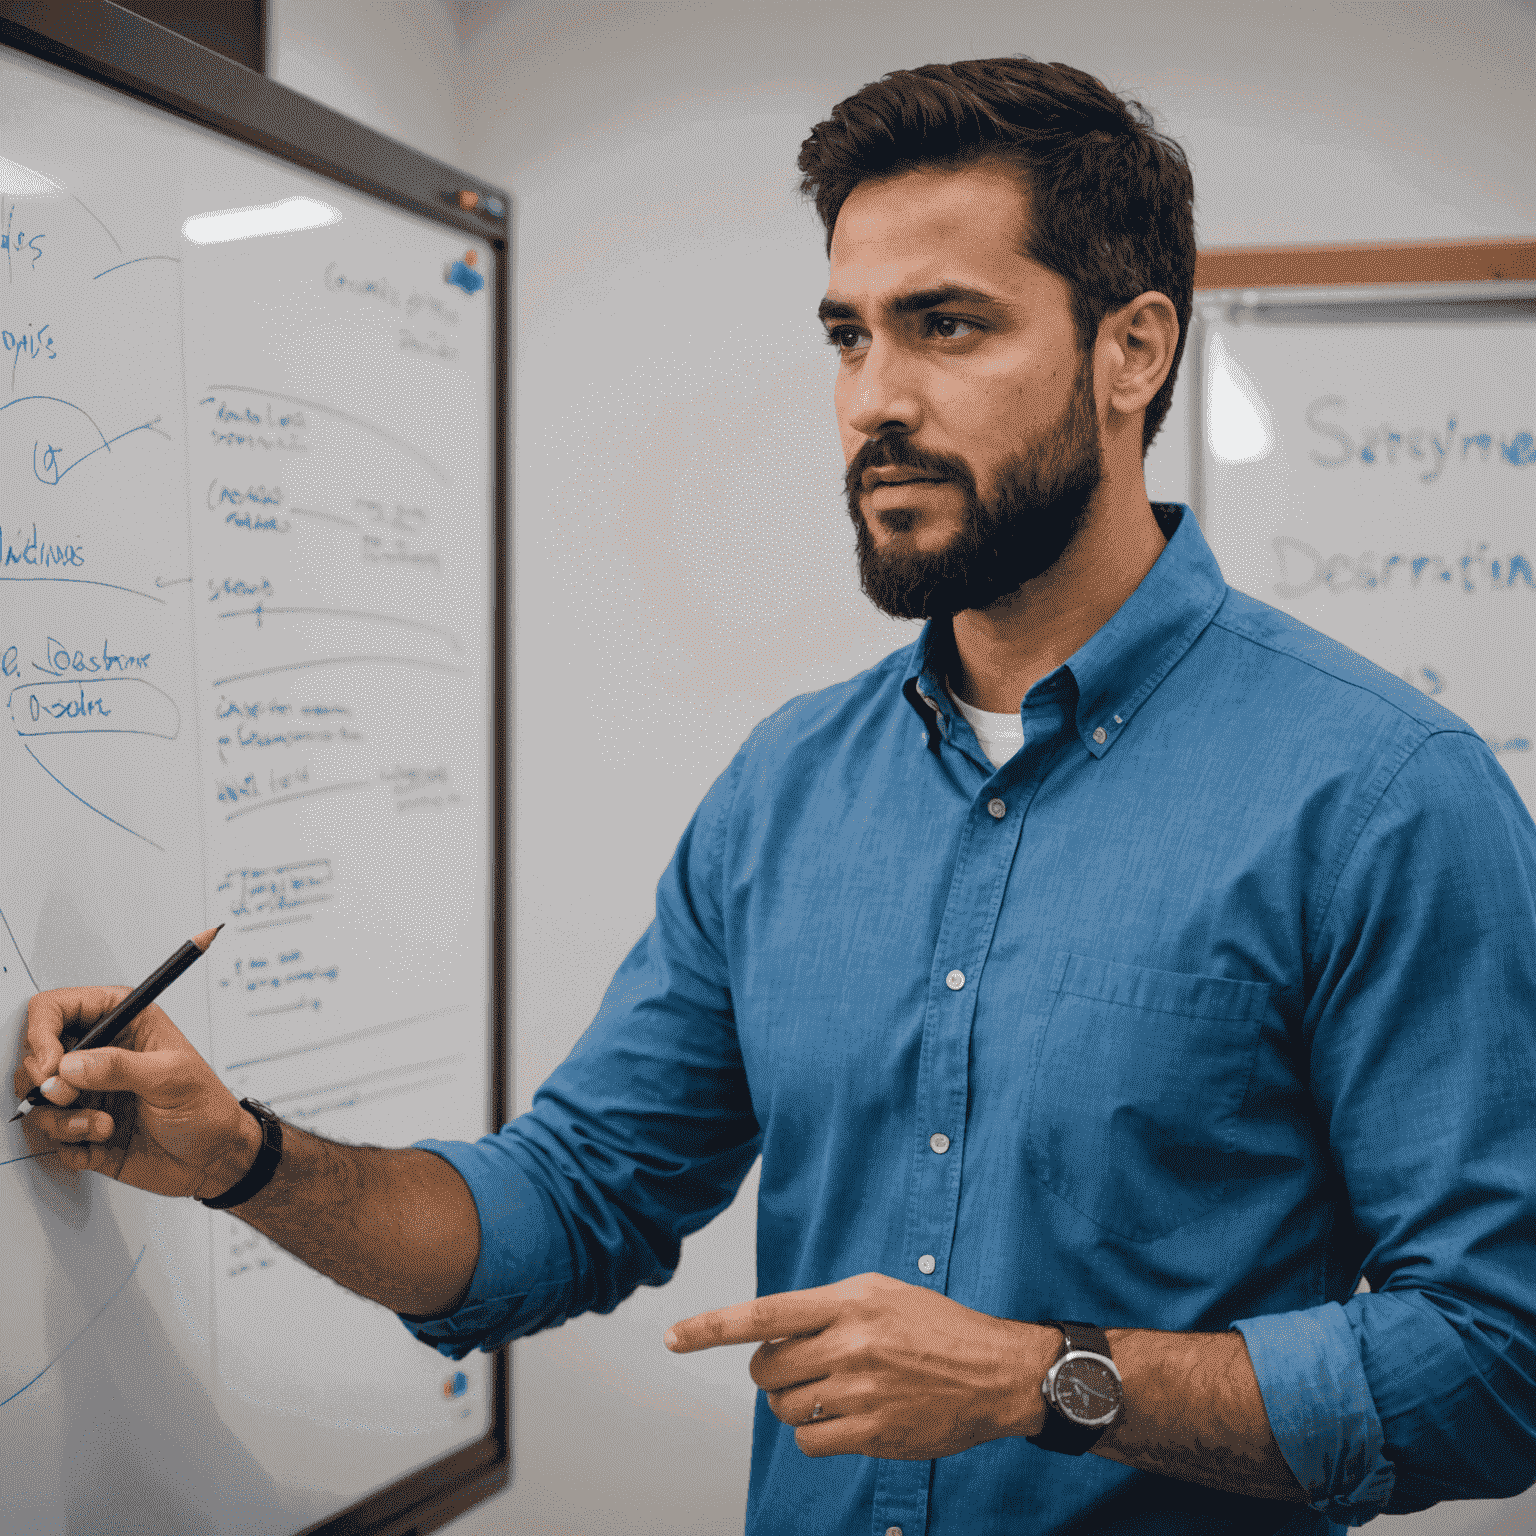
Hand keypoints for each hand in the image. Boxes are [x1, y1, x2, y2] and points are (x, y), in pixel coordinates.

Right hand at [14, 987, 259, 1200]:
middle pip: (36, 1055)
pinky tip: (101, 1143)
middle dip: (45, 1081)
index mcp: (125, 1023)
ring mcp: (90, 1093)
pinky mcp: (83, 1129)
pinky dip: (68, 1144)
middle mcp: (100, 1055)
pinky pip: (51, 1137)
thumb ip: (119, 1067)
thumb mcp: (171, 1077)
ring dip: (61, 1119)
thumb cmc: (208, 1108)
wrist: (215, 1159)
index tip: (50, 1063)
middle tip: (69, 1097)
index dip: (42, 1031)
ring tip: (100, 1126)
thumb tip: (69, 1065)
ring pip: (39, 1100)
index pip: (59, 1007)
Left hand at [665, 1271, 1053, 1459]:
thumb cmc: (937, 1327)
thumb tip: (773, 1330)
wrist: (997, 1372)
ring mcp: (861, 1391)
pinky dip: (816, 1434)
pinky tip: (845, 1418)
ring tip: (830, 1391)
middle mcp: (850, 1343)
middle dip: (772, 1373)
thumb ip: (827, 1306)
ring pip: (785, 1408)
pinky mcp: (874, 1432)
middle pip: (767, 1370)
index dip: (711, 1326)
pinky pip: (811, 1442)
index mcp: (849, 1300)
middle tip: (802, 1368)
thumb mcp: (882, 1293)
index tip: (672, 1337)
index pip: (764, 1314)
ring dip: (795, 1404)